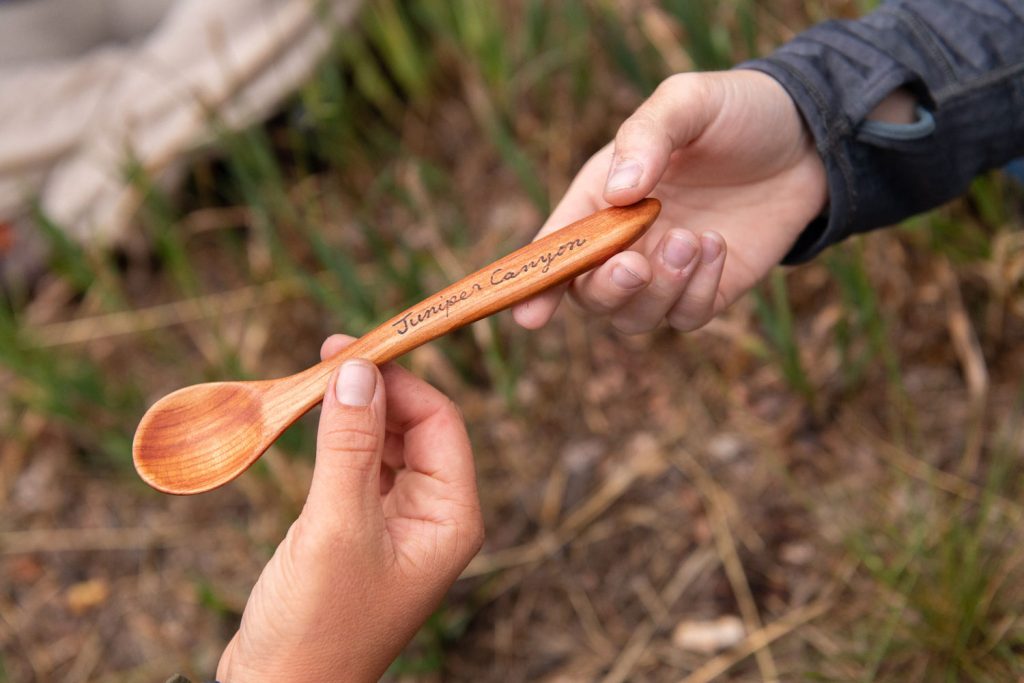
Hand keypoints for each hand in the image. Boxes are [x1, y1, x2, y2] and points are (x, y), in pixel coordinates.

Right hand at [216, 336, 483, 682]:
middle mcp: (433, 517)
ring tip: (314, 385)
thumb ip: (349, 445)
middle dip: (376, 391)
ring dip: (355, 413)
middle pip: (416, 427)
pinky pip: (361, 468)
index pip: (440, 422)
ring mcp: (398, 524)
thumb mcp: (334, 526)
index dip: (400, 380)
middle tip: (326, 357)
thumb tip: (359, 369)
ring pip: (387, 444)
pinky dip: (339, 441)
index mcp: (450, 518)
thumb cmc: (316, 625)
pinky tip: (315, 426)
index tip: (351, 349)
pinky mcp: (362, 530)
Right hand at [512, 69, 827, 333]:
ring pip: (634, 317)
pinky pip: (686, 318)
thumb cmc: (736, 113)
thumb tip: (618, 192)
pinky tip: (718, 243)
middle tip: (636, 263)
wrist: (808, 139)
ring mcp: (664, 273)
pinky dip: (697, 291)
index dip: (534, 283)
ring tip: (695, 236)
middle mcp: (624, 243)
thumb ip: (648, 136)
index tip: (528, 314)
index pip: (555, 248)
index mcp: (600, 197)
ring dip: (659, 289)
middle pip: (590, 295)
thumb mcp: (688, 101)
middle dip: (607, 289)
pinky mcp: (706, 291)